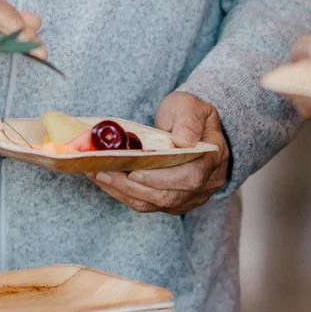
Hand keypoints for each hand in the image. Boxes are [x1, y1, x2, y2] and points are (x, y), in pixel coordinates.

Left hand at [92, 92, 228, 214]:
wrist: (191, 127)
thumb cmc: (189, 114)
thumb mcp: (191, 107)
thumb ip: (188, 122)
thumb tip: (183, 141)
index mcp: (211, 160)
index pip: (189, 178)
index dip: (161, 179)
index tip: (135, 172)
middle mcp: (203, 184)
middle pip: (168, 196)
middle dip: (133, 187)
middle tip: (104, 171)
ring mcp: (187, 197)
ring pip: (154, 203)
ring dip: (123, 191)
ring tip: (98, 173)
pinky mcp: (171, 201)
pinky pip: (146, 203)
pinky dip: (123, 193)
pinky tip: (104, 179)